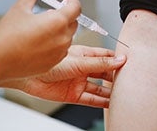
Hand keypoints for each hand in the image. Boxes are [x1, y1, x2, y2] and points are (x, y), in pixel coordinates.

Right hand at [0, 0, 80, 83]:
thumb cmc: (7, 36)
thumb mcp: (19, 8)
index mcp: (57, 22)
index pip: (76, 8)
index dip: (72, 1)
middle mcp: (62, 38)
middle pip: (73, 23)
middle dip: (65, 16)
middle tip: (50, 13)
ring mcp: (58, 53)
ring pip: (67, 38)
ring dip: (60, 31)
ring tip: (42, 28)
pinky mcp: (52, 64)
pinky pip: (60, 51)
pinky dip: (55, 45)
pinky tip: (39, 43)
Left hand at [0, 45, 126, 107]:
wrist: (26, 75)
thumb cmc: (45, 61)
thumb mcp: (78, 60)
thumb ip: (99, 62)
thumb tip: (119, 60)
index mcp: (83, 54)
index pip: (105, 55)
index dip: (117, 58)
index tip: (130, 61)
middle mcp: (82, 68)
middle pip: (104, 72)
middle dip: (116, 75)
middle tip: (130, 79)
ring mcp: (78, 82)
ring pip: (99, 87)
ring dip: (110, 90)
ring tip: (124, 93)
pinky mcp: (73, 95)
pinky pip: (91, 99)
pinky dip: (101, 102)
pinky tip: (111, 103)